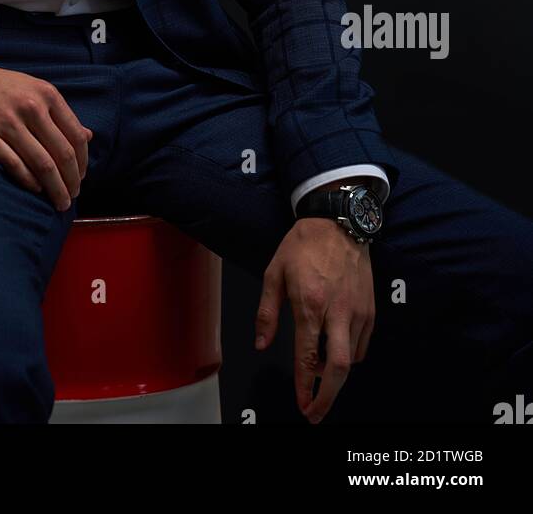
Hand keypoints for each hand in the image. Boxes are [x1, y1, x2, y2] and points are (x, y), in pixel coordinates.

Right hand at [0, 43, 92, 210]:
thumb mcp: (32, 88)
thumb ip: (58, 113)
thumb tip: (88, 136)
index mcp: (46, 94)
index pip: (75, 135)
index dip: (83, 161)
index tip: (82, 177)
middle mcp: (30, 106)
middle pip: (62, 154)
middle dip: (72, 181)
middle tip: (73, 196)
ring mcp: (7, 121)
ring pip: (42, 164)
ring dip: (55, 188)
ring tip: (60, 201)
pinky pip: (14, 164)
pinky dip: (29, 181)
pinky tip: (35, 189)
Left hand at [254, 217, 373, 423]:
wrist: (337, 220)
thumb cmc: (303, 244)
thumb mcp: (274, 273)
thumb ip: (267, 313)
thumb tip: (261, 344)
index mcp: (310, 305)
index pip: (308, 358)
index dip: (305, 387)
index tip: (302, 405)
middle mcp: (337, 312)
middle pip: (339, 369)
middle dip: (328, 397)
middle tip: (316, 411)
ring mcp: (357, 311)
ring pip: (351, 358)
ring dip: (334, 371)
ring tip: (319, 364)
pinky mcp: (370, 308)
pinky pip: (362, 344)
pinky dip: (349, 354)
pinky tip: (336, 345)